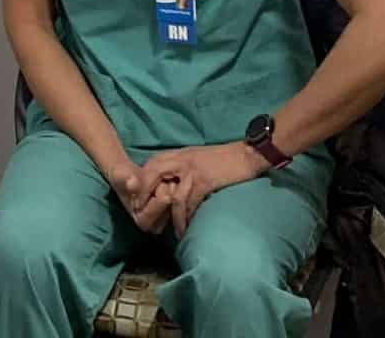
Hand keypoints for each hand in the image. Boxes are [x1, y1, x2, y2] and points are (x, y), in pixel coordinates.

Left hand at [140, 142, 268, 235]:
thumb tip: (167, 184)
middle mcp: (181, 160)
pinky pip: (189, 203)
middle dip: (145, 197)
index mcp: (178, 154)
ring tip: (172, 231)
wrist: (246, 154)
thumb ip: (180, 167)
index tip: (138, 200)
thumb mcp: (195, 157)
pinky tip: (186, 228)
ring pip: (172, 196)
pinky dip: (185, 218)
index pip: (150, 165)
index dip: (141, 183)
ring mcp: (192, 170)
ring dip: (170, 217)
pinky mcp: (204, 181)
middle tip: (143, 216)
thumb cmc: (223, 159)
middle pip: (153, 176)